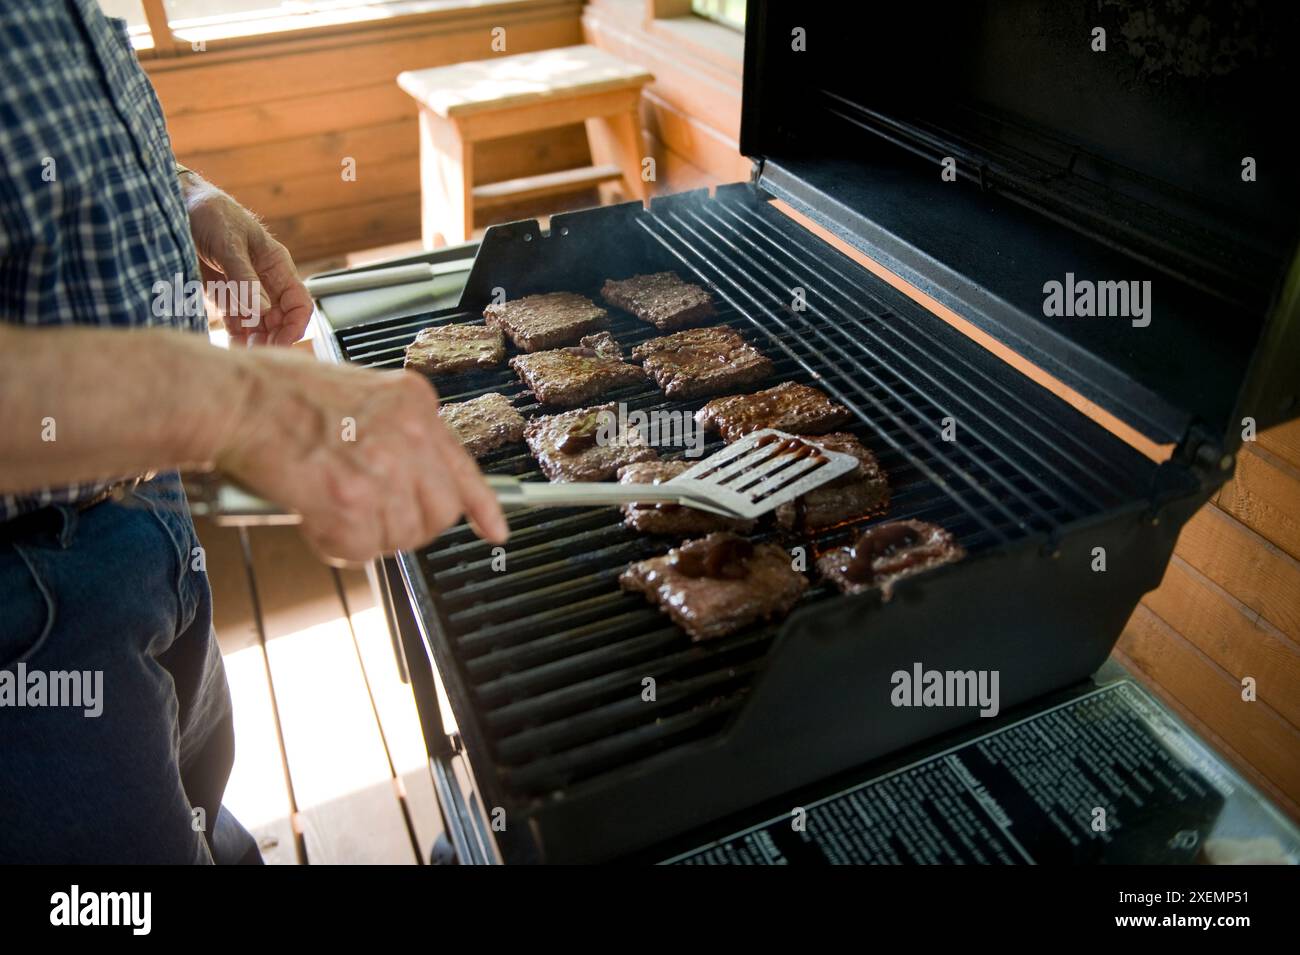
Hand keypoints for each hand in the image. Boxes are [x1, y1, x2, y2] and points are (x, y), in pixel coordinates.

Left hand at [181, 172, 312, 347]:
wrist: (174, 203)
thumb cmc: (208, 212)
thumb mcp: (228, 243)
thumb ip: (244, 278)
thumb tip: (260, 311)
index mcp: (276, 265)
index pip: (299, 303)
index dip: (294, 325)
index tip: (280, 341)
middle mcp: (264, 281)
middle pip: (280, 320)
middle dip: (273, 338)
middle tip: (257, 353)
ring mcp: (244, 290)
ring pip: (260, 326)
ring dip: (254, 342)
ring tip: (243, 354)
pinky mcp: (223, 296)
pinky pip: (236, 323)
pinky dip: (236, 338)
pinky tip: (232, 348)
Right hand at [214, 347, 507, 562]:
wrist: (229, 397)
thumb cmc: (274, 390)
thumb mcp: (357, 390)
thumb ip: (392, 429)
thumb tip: (406, 472)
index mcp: (412, 403)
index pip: (464, 466)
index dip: (482, 505)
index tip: (495, 527)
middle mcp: (407, 435)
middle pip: (439, 511)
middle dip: (410, 525)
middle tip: (374, 519)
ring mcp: (381, 469)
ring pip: (401, 535)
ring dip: (367, 535)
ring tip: (331, 510)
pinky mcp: (348, 501)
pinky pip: (360, 548)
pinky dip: (335, 544)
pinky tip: (313, 518)